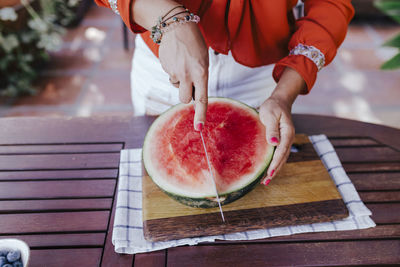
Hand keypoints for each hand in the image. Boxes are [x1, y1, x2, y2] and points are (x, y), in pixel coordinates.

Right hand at [132, 1, 208, 129]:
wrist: (177, 26)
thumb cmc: (195, 45)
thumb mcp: (203, 62)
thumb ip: (199, 79)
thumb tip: (189, 95)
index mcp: (201, 73)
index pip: (201, 99)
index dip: (200, 115)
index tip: (199, 128)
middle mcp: (187, 75)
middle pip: (184, 99)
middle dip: (186, 95)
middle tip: (189, 82)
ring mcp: (174, 72)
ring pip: (176, 87)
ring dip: (180, 81)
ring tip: (183, 64)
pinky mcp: (165, 68)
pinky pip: (170, 76)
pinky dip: (173, 71)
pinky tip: (176, 59)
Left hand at [259, 67, 305, 184]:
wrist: (279, 101)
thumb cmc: (273, 106)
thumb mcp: (270, 115)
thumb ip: (272, 129)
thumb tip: (273, 143)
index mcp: (287, 133)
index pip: (281, 151)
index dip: (275, 163)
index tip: (269, 173)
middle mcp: (288, 138)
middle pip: (282, 158)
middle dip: (275, 170)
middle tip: (265, 182)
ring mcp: (285, 141)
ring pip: (281, 158)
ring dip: (274, 169)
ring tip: (265, 180)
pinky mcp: (281, 141)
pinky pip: (278, 155)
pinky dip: (273, 163)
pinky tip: (267, 169)